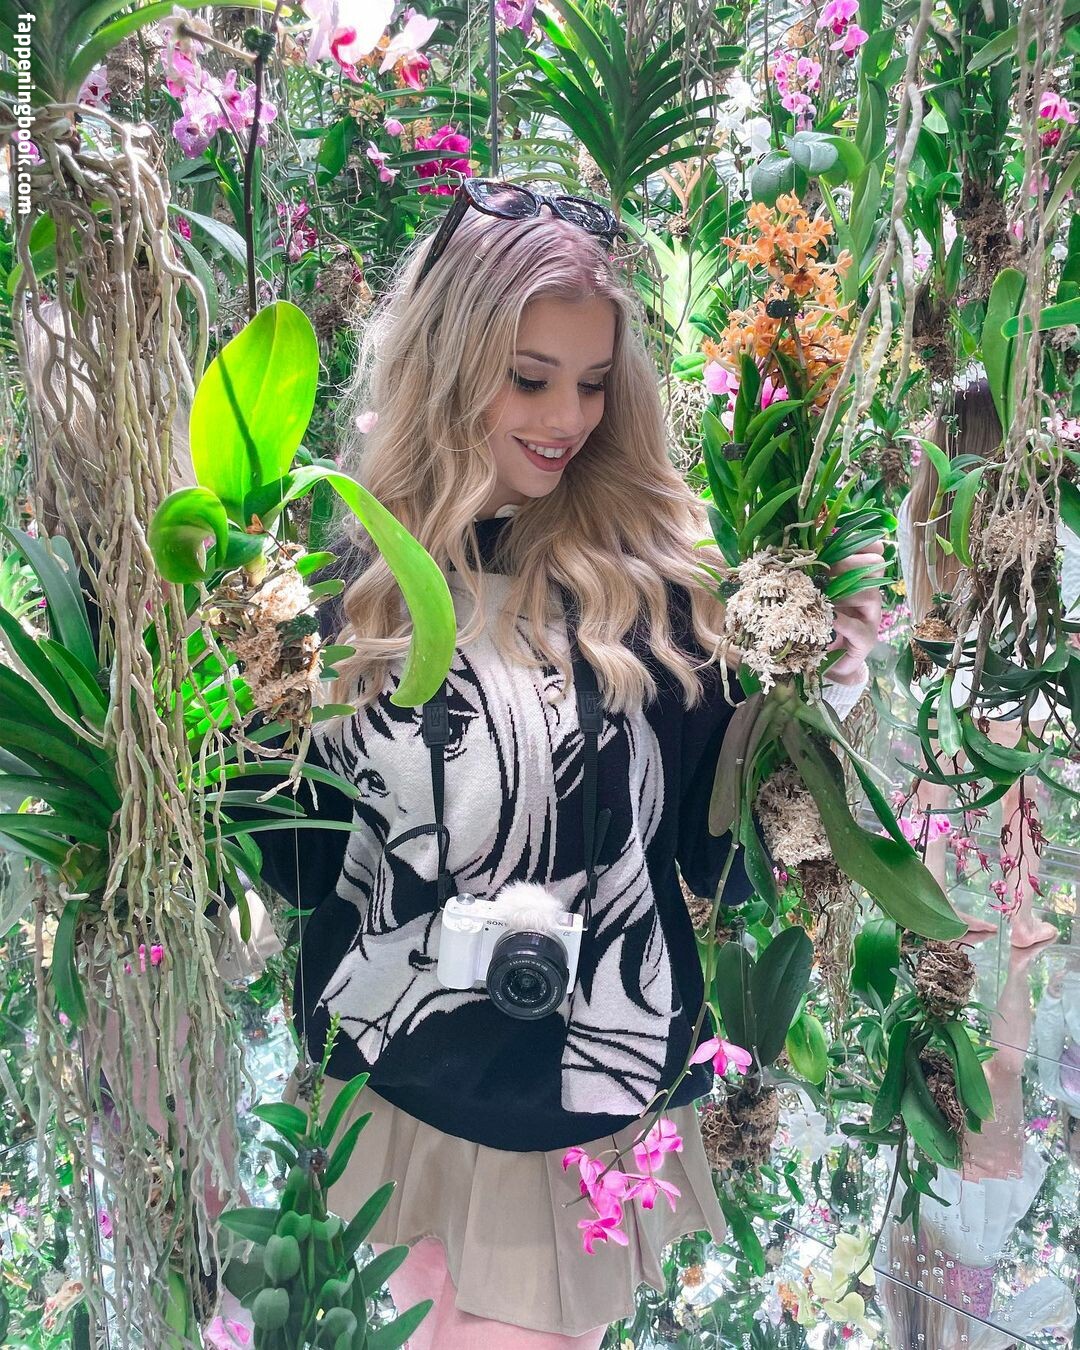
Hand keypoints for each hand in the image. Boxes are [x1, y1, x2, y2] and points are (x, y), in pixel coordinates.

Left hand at [824, 540, 884, 683]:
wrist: (827, 659)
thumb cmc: (820, 619)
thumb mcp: (815, 591)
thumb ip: (813, 569)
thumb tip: (800, 542)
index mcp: (859, 577)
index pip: (873, 551)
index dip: (862, 542)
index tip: (840, 540)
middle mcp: (870, 593)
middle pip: (873, 567)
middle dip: (848, 564)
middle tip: (825, 570)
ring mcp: (870, 617)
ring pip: (869, 595)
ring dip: (845, 592)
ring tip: (824, 595)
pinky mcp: (866, 640)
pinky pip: (859, 628)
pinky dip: (843, 622)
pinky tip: (830, 618)